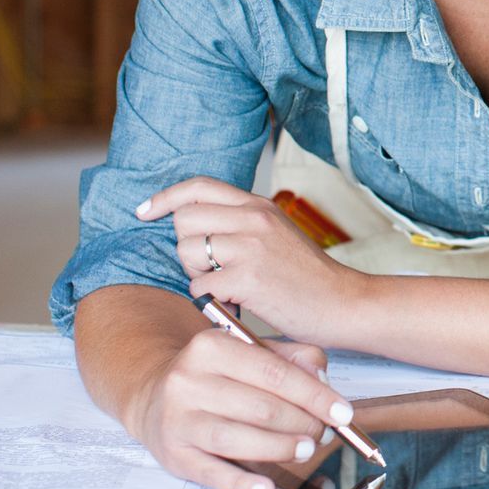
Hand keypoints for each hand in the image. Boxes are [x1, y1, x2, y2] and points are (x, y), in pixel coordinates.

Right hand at [126, 325, 351, 488]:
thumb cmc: (215, 374)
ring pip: (238, 439)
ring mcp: (178, 419)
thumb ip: (293, 358)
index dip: (315, 396)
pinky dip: (242, 484)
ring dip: (280, 448)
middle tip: (323, 433)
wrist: (153, 395)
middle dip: (302, 424)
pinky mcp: (173, 455)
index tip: (342, 412)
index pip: (275, 373)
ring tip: (306, 450)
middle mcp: (189, 381)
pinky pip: (212, 473)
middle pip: (260, 407)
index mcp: (211, 346)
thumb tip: (323, 380)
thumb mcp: (250, 350)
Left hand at [137, 177, 362, 343]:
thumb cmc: (307, 276)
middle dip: (187, 247)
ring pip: (187, 251)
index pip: (198, 186)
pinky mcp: (248, 277)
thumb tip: (192, 222)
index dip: (165, 198)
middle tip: (212, 266)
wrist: (343, 302)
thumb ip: (241, 222)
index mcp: (259, 205)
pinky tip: (235, 299)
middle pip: (184, 220)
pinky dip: (210, 298)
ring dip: (198, 272)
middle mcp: (254, 218)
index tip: (144, 212)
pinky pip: (200, 284)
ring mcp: (251, 246)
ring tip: (228, 282)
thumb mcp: (276, 233)